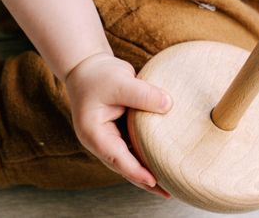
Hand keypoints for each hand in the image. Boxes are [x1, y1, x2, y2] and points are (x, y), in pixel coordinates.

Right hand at [64, 53, 173, 197]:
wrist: (87, 66)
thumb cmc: (98, 75)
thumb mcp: (120, 81)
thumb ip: (143, 94)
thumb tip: (169, 105)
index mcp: (94, 134)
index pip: (117, 158)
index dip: (136, 171)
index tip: (154, 181)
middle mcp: (101, 141)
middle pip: (125, 166)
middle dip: (145, 181)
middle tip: (168, 192)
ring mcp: (110, 138)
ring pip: (131, 160)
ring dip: (148, 170)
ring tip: (171, 183)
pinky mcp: (119, 132)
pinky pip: (135, 147)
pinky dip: (148, 155)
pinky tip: (164, 160)